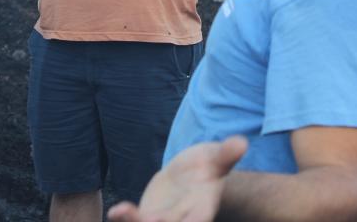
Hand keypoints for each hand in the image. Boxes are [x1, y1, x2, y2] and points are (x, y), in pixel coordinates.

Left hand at [107, 136, 247, 221]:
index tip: (190, 220)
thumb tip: (241, 141)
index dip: (193, 221)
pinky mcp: (147, 216)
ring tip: (120, 210)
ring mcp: (163, 220)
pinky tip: (115, 211)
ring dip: (135, 221)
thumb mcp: (215, 158)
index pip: (199, 220)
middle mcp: (183, 219)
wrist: (188, 175)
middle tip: (149, 219)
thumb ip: (226, 154)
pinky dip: (124, 218)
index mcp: (202, 209)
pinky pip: (135, 220)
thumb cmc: (206, 166)